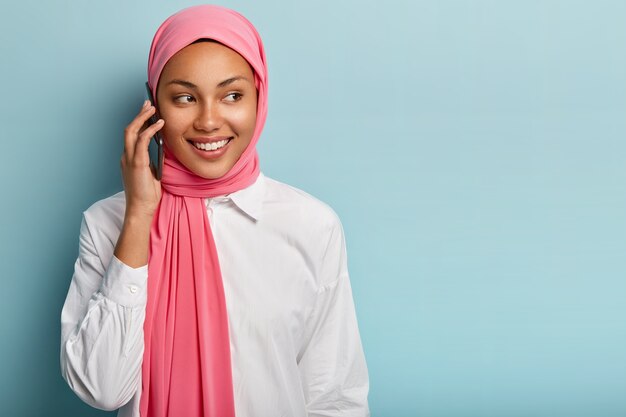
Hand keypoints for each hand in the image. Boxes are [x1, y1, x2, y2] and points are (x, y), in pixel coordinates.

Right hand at [121, 100, 163, 219]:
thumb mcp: (152, 173)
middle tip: (148, 103)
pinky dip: (150, 130)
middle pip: (129, 129)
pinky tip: (159, 124)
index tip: (147, 112)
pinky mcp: (137, 163)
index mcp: (129, 159)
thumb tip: (162, 147)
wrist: (141, 208)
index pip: (132, 135)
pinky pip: (141, 141)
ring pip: (131, 131)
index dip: (139, 122)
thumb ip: (153, 160)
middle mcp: (126, 156)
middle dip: (138, 114)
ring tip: (152, 108)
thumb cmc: (147, 194)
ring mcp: (129, 159)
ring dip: (142, 117)